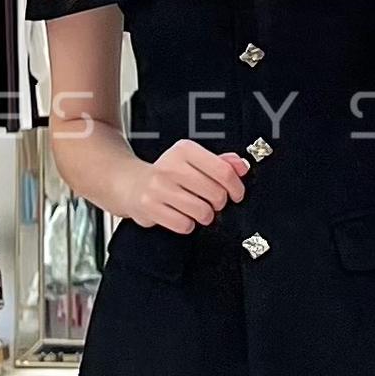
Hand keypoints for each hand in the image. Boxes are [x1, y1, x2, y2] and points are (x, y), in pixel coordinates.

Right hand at [131, 138, 247, 233]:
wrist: (132, 183)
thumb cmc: (168, 174)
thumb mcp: (193, 161)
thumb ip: (220, 162)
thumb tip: (242, 166)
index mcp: (184, 150)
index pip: (224, 171)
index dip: (236, 187)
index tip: (236, 194)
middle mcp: (170, 166)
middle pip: (216, 194)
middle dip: (219, 203)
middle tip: (212, 203)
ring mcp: (158, 187)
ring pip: (202, 212)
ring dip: (205, 216)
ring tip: (196, 210)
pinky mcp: (150, 207)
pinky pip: (184, 225)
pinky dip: (187, 225)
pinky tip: (181, 215)